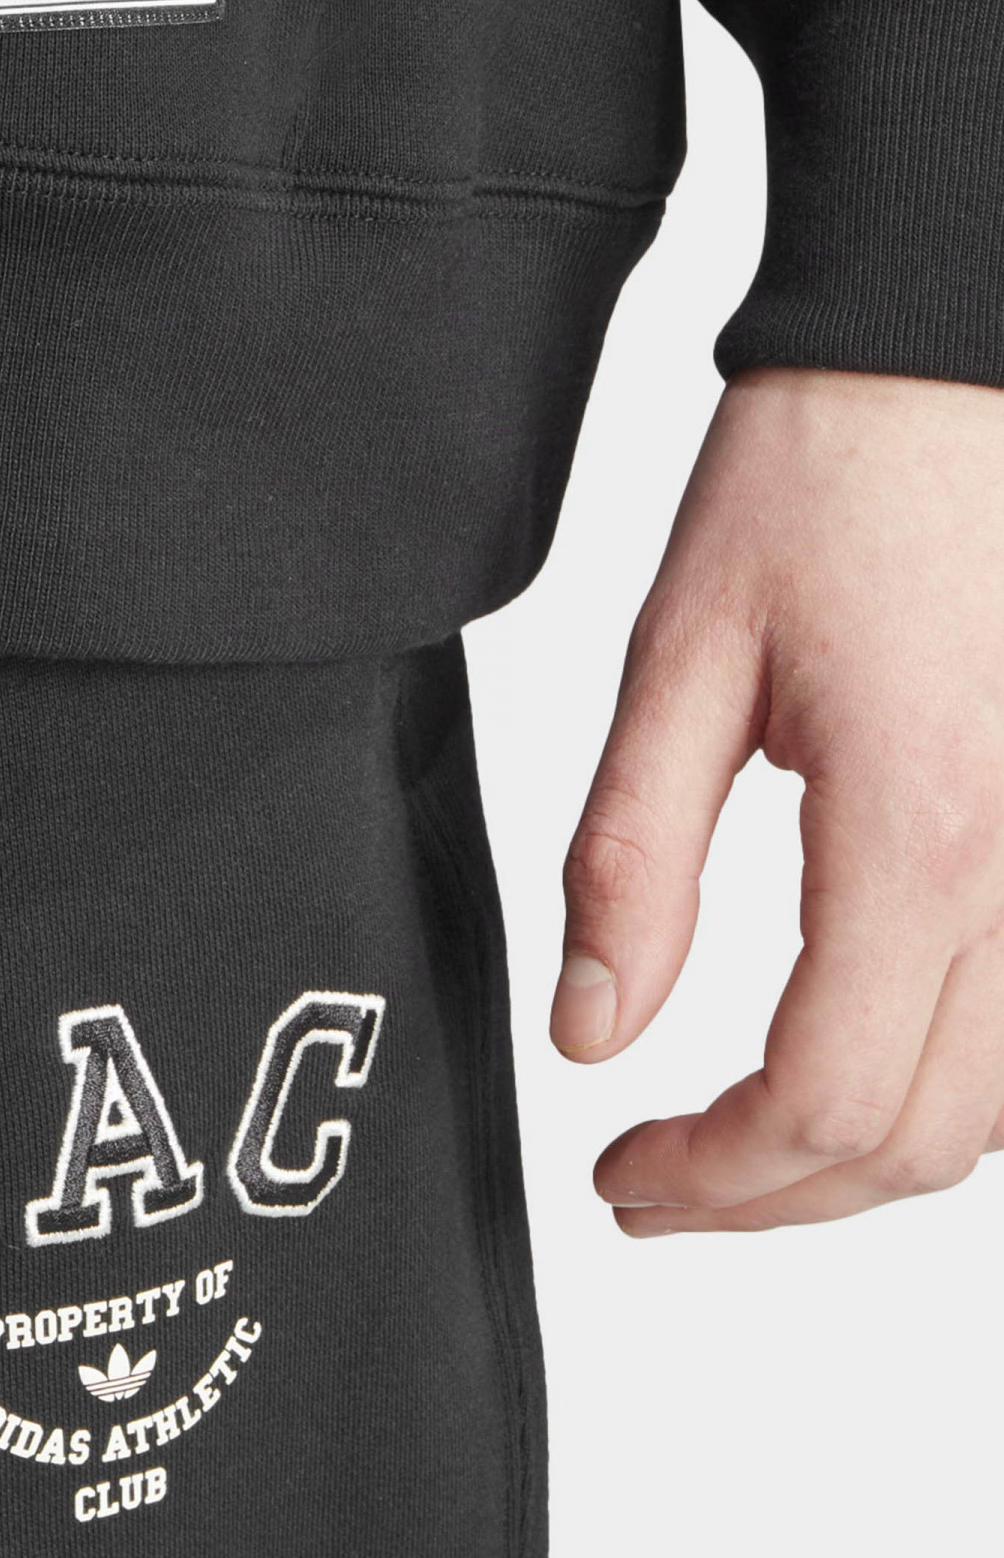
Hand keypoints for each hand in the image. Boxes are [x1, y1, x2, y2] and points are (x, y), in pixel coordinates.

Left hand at [553, 365, 1003, 1232]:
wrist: (959, 360)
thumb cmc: (826, 476)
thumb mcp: (682, 657)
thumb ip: (630, 860)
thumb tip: (594, 1032)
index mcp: (920, 833)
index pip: (826, 1103)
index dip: (714, 1177)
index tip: (623, 1176)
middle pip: (924, 1141)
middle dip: (775, 1197)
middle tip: (656, 1184)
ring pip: (1002, 1107)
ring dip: (867, 1158)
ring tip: (737, 1145)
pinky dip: (949, 1084)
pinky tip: (856, 1060)